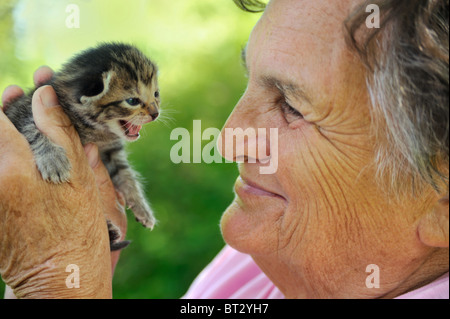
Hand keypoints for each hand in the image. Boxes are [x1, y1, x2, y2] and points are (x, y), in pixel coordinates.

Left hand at [0, 67, 126, 297]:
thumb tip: (44, 96)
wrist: (61, 273)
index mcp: (15, 169)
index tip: (20, 92)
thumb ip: (60, 132)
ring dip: (9, 138)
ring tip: (30, 131)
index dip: (7, 100)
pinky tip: (28, 159)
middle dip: (7, 115)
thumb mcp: (78, 177)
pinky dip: (9, 160)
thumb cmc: (77, 227)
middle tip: (24, 103)